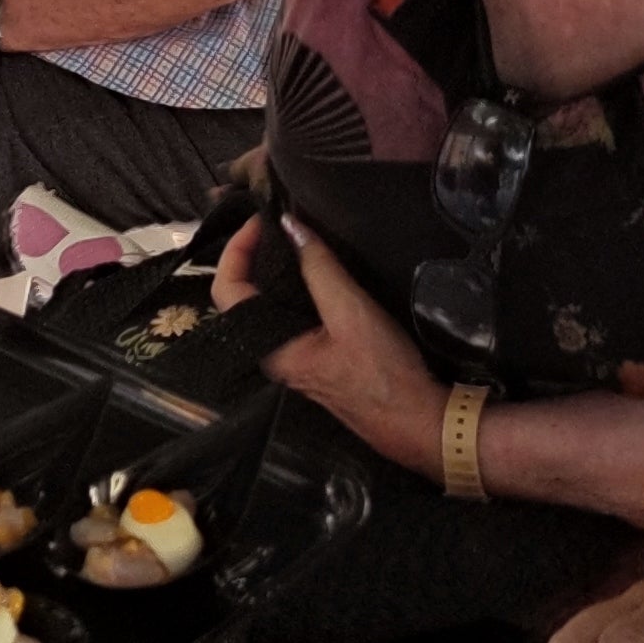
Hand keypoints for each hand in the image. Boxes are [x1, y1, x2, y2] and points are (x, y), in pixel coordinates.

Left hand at [218, 218, 455, 474]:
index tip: (260, 222)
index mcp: (271, 348)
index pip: (227, 291)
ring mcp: (295, 359)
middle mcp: (275, 355)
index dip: (236, 251)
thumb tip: (290, 225)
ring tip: (294, 239)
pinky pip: (292, 317)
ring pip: (268, 307)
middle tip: (274, 225)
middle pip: (243, 298)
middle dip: (251, 257)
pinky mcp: (316, 359)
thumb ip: (318, 267)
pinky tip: (317, 272)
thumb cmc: (383, 372)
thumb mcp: (351, 311)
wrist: (416, 421)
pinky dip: (296, 288)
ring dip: (275, 272)